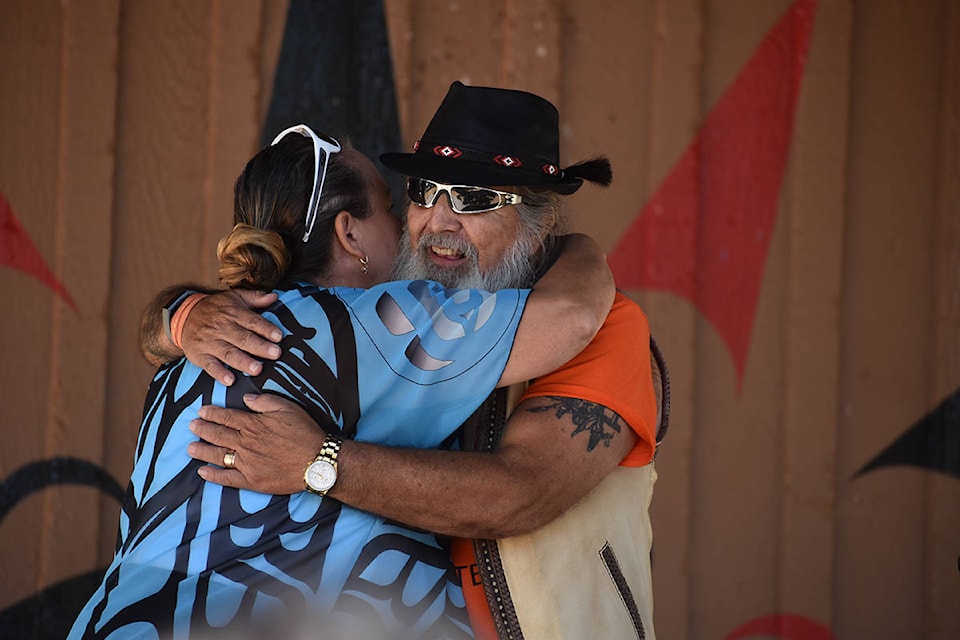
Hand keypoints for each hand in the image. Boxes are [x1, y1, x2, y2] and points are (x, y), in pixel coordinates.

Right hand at [182, 290, 282, 385]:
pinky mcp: (199, 355)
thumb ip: (255, 298)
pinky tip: (230, 380)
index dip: (266, 329)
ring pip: (229, 353)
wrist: (183, 316)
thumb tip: (274, 297)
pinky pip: (210, 365)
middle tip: (275, 354)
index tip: (279, 336)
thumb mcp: (234, 297)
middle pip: (243, 338)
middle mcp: (221, 327)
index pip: (252, 321)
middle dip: (260, 347)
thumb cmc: (216, 309)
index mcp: (232, 312)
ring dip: (243, 362)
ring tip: (257, 369)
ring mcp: (209, 342)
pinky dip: (219, 373)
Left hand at [187, 393, 326, 493]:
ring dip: (202, 451)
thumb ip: (265, 401)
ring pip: (218, 455)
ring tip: (190, 448)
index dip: (212, 414)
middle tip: (192, 427)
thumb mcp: (287, 407)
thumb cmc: (304, 432)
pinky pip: (227, 478)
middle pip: (218, 435)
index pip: (227, 417)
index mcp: (253, 425)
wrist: (317, 461)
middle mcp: (246, 443)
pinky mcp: (252, 481)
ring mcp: (247, 463)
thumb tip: (246, 398)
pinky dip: (214, 475)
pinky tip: (202, 472)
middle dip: (203, 430)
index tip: (201, 412)